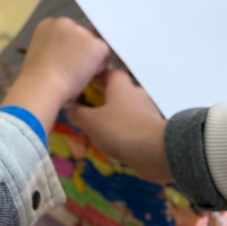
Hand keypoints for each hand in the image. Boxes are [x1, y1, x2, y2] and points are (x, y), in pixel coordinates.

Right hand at [2, 18, 109, 136]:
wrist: (41, 84)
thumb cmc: (38, 78)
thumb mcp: (42, 53)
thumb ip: (56, 47)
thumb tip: (71, 55)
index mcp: (48, 24)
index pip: (67, 32)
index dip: (68, 47)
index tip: (63, 59)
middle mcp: (64, 22)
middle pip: (81, 36)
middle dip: (80, 50)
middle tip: (70, 68)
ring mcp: (80, 31)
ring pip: (92, 44)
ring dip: (89, 57)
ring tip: (75, 72)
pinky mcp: (94, 44)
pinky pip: (104, 54)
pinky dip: (98, 65)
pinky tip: (85, 73)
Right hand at [68, 70, 172, 184]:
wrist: (155, 152)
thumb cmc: (120, 129)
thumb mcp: (90, 122)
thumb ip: (78, 115)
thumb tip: (71, 110)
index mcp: (121, 87)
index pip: (110, 73)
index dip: (97, 78)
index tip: (86, 87)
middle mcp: (136, 95)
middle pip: (117, 95)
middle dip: (102, 105)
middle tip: (87, 117)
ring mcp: (147, 113)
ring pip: (124, 113)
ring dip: (111, 122)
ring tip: (96, 137)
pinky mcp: (153, 131)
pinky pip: (133, 129)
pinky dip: (122, 135)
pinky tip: (112, 148)